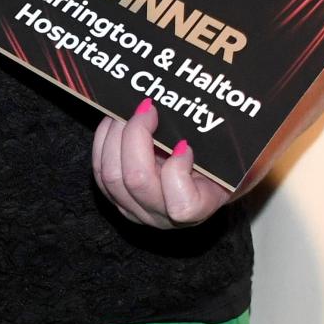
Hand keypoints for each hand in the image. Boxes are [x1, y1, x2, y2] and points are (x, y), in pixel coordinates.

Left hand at [92, 100, 231, 228]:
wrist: (207, 178)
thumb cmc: (218, 162)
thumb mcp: (224, 154)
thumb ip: (214, 144)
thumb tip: (190, 109)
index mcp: (197, 209)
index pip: (181, 206)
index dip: (178, 170)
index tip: (184, 143)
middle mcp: (162, 216)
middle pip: (136, 181)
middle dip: (136, 136)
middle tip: (147, 107)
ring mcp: (135, 210)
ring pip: (111, 176)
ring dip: (115, 136)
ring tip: (127, 111)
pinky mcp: (115, 198)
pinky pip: (100, 171)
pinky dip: (103, 141)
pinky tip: (114, 122)